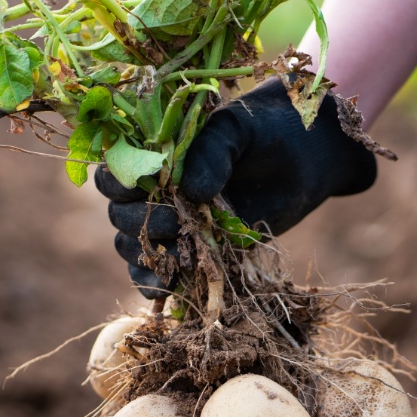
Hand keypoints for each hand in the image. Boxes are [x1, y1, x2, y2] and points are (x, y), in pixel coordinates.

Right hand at [97, 77, 379, 298]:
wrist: (304, 156)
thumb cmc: (265, 131)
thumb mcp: (237, 130)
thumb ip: (211, 152)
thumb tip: (190, 191)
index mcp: (151, 153)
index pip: (113, 173)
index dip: (120, 184)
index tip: (150, 187)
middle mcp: (152, 190)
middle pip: (119, 215)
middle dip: (141, 222)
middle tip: (175, 220)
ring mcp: (169, 223)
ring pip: (132, 247)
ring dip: (149, 255)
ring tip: (180, 254)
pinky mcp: (189, 251)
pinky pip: (155, 274)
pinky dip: (155, 283)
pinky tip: (170, 286)